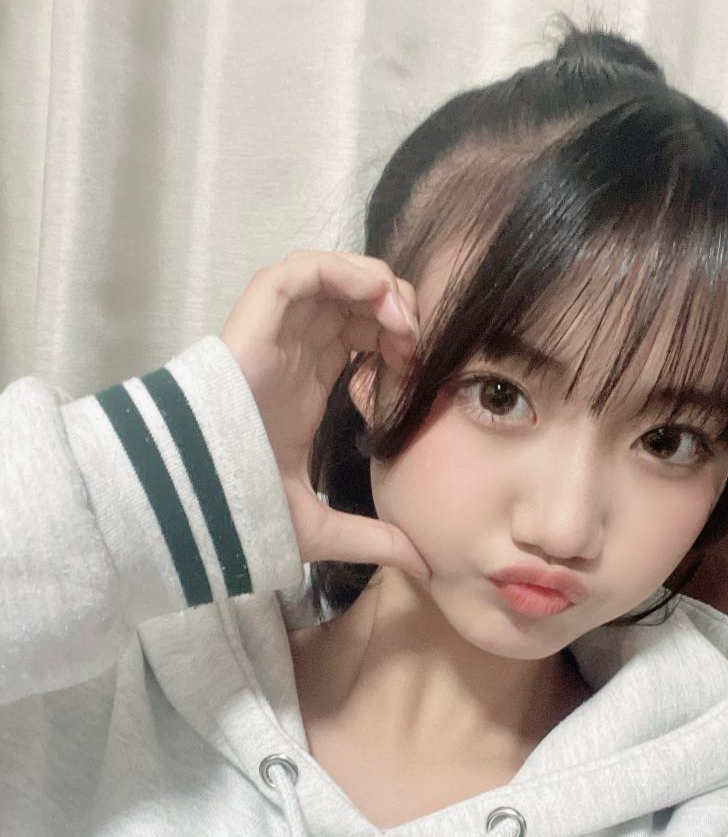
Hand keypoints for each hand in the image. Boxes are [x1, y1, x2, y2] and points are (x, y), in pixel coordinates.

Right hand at [219, 249, 428, 578]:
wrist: (195, 497)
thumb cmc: (240, 506)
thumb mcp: (320, 526)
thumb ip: (372, 539)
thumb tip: (423, 566)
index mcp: (306, 385)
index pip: (360, 337)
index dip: (396, 340)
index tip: (419, 369)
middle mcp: (293, 351)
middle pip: (354, 300)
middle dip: (395, 310)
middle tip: (417, 342)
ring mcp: (275, 333)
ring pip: (333, 276)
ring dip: (377, 285)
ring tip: (401, 320)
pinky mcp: (257, 319)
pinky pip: (301, 271)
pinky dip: (343, 270)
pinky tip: (375, 297)